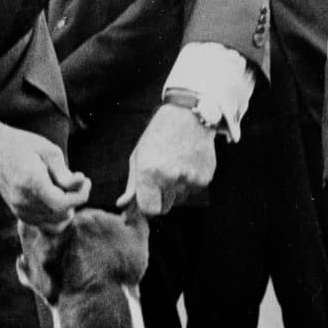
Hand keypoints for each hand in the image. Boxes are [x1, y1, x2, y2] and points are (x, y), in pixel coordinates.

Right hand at [0, 118, 89, 226]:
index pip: (62, 203)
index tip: (85, 179)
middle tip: (78, 180)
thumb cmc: (23, 146)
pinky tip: (57, 197)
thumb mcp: (48, 150)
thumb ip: (64, 172)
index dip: (80, 195)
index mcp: (31, 181)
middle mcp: (23, 200)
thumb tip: (81, 184)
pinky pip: (45, 224)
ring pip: (55, 222)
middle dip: (76, 199)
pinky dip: (56, 215)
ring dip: (67, 208)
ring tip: (66, 188)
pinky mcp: (19, 214)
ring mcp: (19, 209)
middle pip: (61, 213)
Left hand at [120, 102, 216, 216]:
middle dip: (161, 198)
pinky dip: (189, 182)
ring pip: (179, 199)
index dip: (148, 207)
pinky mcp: (205, 178)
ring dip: (175, 189)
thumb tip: (123, 207)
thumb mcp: (138, 157)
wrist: (187, 117)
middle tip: (161, 178)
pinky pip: (193, 190)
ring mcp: (189, 179)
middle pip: (165, 208)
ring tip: (175, 165)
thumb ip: (132, 185)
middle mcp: (170, 178)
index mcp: (148, 173)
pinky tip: (187, 163)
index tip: (148, 199)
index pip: (150, 210)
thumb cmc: (158, 136)